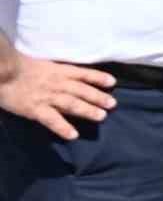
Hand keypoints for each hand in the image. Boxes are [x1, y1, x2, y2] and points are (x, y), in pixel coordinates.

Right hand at [0, 54, 117, 139]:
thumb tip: (70, 77)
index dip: (98, 77)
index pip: (83, 73)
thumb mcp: (43, 65)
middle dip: (98, 97)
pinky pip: (52, 120)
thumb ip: (56, 72)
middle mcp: (57, 83)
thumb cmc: (20, 67)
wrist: (3, 71)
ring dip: (88, 110)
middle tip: (113, 104)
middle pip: (82, 90)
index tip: (112, 82)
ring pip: (72, 104)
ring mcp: (47, 96)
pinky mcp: (35, 109)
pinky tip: (73, 135)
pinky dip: (63, 128)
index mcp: (59, 70)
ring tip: (101, 117)